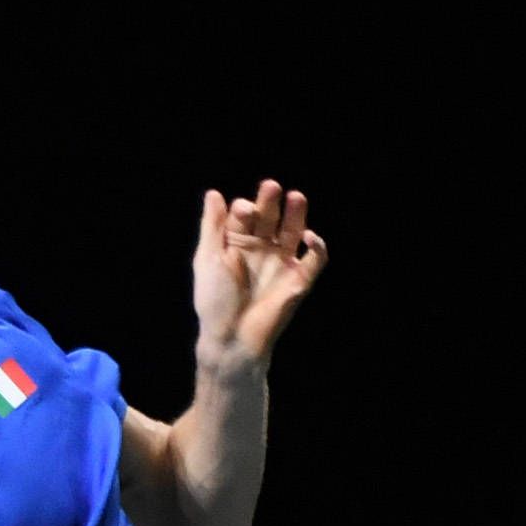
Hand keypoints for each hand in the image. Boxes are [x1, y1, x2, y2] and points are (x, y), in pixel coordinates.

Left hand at [190, 180, 327, 365]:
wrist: (231, 338)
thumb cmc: (215, 301)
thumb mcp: (208, 259)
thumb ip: (212, 227)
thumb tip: (214, 193)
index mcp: (238, 244)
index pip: (246, 216)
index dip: (246, 209)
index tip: (244, 210)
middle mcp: (262, 250)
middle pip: (271, 218)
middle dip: (271, 202)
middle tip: (271, 187)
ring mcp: (282, 263)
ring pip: (294, 231)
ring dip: (297, 214)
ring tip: (295, 197)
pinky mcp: (300, 280)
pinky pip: (315, 260)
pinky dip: (318, 246)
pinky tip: (309, 236)